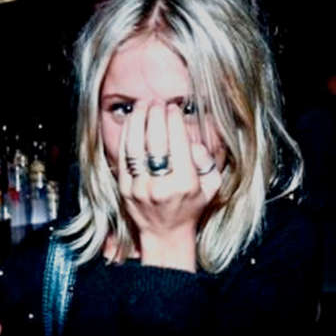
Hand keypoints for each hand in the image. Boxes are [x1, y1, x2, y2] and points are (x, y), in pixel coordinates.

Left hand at [117, 103, 221, 271]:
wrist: (165, 233)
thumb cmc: (191, 206)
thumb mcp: (211, 187)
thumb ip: (208, 162)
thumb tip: (192, 143)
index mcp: (185, 183)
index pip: (178, 143)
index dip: (174, 120)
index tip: (173, 108)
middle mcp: (161, 185)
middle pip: (156, 141)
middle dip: (156, 116)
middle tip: (157, 102)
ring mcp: (140, 187)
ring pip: (136, 146)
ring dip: (138, 121)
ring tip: (142, 105)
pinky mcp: (124, 189)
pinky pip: (123, 157)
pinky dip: (126, 136)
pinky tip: (131, 122)